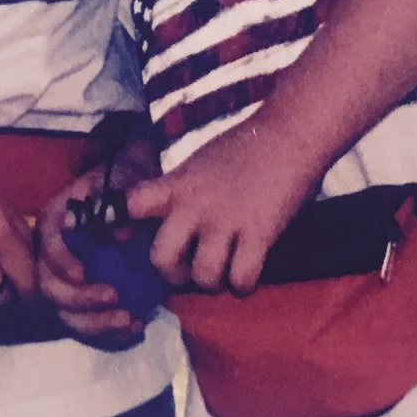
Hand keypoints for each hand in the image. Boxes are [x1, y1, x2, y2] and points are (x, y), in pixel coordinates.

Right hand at [35, 168, 148, 346]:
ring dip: (95, 322)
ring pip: (66, 312)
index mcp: (55, 222)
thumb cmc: (125, 179)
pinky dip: (109, 330)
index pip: (47, 247)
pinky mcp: (85, 297)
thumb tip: (120, 233)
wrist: (137, 187)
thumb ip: (119, 202)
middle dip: (80, 299)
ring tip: (129, 320)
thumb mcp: (125, 180)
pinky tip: (135, 327)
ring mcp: (68, 279)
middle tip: (116, 299)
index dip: (61, 263)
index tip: (83, 274)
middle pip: (50, 287)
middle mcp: (53, 254)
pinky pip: (88, 322)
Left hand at [126, 116, 323, 294]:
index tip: (139, 234)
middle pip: (161, 259)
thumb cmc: (246, 146)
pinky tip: (248, 272)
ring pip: (204, 276)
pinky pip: (242, 278)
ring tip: (224, 272)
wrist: (290, 133)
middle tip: (188, 270)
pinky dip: (244, 284)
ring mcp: (226, 221)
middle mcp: (194, 206)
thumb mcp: (199, 163)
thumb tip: (170, 220)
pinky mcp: (259, 233)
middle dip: (173, 274)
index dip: (127, 226)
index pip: (131, 206)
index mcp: (177, 185)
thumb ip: (181, 190)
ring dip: (214, 282)